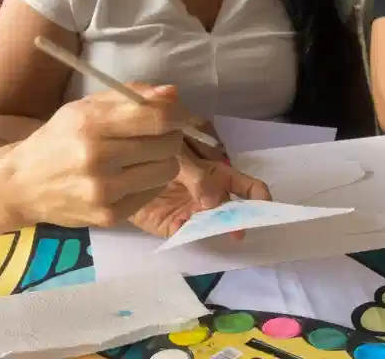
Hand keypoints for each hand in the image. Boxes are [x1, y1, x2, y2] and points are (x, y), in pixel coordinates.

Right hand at [0, 84, 187, 228]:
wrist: (22, 184)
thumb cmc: (60, 138)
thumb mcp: (86, 107)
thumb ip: (131, 96)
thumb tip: (173, 93)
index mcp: (91, 123)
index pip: (156, 118)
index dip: (176, 114)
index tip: (177, 115)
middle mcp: (98, 158)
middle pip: (167, 144)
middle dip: (170, 136)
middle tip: (158, 135)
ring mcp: (104, 191)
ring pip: (166, 170)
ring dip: (164, 160)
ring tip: (145, 156)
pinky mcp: (109, 216)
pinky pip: (153, 193)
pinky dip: (150, 182)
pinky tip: (132, 176)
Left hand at [129, 151, 270, 238]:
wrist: (120, 167)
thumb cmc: (154, 152)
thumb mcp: (178, 154)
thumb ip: (198, 174)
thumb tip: (215, 203)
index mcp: (215, 171)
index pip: (244, 184)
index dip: (257, 193)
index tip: (264, 204)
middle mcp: (210, 193)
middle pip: (233, 207)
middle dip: (239, 217)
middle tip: (238, 229)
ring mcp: (193, 211)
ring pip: (212, 222)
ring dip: (212, 224)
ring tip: (203, 218)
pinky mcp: (174, 226)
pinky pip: (185, 232)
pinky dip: (185, 229)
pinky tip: (179, 222)